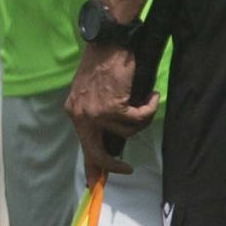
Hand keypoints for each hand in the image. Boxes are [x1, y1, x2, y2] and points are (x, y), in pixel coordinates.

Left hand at [65, 41, 155, 183]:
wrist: (110, 41)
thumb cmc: (105, 61)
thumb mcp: (92, 90)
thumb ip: (96, 112)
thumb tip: (109, 137)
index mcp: (74, 111)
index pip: (83, 145)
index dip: (90, 167)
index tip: (93, 184)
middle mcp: (80, 115)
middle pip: (97, 152)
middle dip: (112, 165)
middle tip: (127, 169)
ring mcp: (95, 113)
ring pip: (127, 132)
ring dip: (141, 119)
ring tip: (146, 102)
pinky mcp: (112, 108)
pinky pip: (138, 119)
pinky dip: (148, 109)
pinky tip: (151, 96)